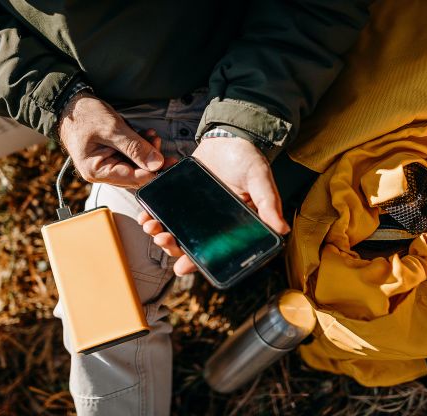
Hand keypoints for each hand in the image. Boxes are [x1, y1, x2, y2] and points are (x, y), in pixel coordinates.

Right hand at [58, 92, 163, 186]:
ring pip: (135, 165)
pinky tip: (146, 135)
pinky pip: (130, 157)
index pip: (132, 179)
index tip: (168, 161)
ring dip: (146, 152)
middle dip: (151, 161)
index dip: (153, 172)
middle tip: (160, 144)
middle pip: (135, 175)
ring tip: (153, 136)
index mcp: (96, 171)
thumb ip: (135, 147)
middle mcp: (101, 172)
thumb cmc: (84, 115)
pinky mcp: (110, 156)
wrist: (70, 104)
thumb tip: (156, 164)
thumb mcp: (112, 129)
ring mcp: (105, 165)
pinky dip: (140, 147)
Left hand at [137, 137, 289, 275]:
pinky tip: (145, 214)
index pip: (213, 253)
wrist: (229, 135)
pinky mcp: (179, 196)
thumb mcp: (260, 179)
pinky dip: (152, 214)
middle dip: (172, 247)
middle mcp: (211, 223)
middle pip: (188, 245)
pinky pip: (164, 210)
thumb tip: (281, 229)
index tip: (181, 268)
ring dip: (159, 233)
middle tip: (162, 239)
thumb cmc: (249, 159)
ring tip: (150, 226)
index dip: (197, 263)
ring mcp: (193, 211)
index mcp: (231, 226)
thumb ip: (268, 203)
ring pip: (173, 230)